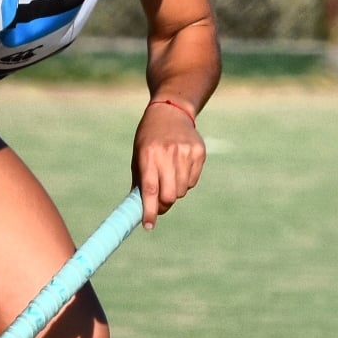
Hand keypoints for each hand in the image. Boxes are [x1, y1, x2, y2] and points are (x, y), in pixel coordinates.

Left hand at [133, 98, 206, 226]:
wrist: (171, 112)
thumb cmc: (149, 138)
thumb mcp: (138, 155)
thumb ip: (140, 182)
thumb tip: (138, 210)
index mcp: (148, 155)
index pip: (150, 189)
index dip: (149, 210)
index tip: (148, 225)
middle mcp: (168, 154)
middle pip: (170, 195)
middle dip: (163, 204)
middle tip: (159, 204)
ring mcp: (185, 152)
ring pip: (182, 190)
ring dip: (175, 191)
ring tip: (169, 176)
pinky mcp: (199, 152)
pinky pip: (193, 181)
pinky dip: (185, 181)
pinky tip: (180, 167)